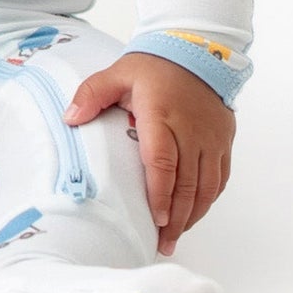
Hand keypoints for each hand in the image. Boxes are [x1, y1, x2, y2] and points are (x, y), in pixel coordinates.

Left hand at [64, 53, 233, 255]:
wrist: (196, 50)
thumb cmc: (154, 66)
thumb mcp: (117, 74)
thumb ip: (91, 95)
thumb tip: (69, 118)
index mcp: (161, 116)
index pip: (162, 162)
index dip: (160, 194)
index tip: (156, 220)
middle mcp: (191, 130)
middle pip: (186, 183)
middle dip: (175, 218)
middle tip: (162, 243)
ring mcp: (211, 137)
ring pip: (206, 185)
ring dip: (192, 214)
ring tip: (176, 235)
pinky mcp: (224, 139)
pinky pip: (220, 177)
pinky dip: (208, 199)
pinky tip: (195, 212)